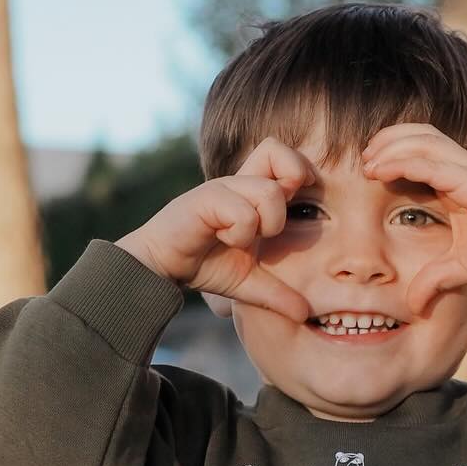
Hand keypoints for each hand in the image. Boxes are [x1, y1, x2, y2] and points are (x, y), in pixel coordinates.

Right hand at [116, 137, 312, 321]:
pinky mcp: (206, 199)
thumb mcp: (249, 283)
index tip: (298, 199)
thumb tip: (304, 314)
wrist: (162, 267)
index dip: (299, 169)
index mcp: (253, 192)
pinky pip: (243, 213)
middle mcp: (240, 182)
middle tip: (272, 222)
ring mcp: (222, 188)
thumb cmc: (205, 266)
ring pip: (268, 192)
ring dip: (263, 224)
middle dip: (289, 188)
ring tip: (241, 239)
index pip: (284, 155)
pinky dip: (239, 234)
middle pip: (276, 151)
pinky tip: (221, 239)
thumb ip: (278, 294)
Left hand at [360, 123, 466, 316]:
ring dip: (392, 145)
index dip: (396, 150)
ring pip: (425, 141)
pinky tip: (381, 169)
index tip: (370, 166)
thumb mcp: (460, 268)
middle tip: (363, 155)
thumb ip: (434, 280)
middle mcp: (465, 169)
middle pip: (422, 136)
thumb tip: (413, 305)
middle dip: (390, 140)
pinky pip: (431, 161)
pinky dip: (403, 160)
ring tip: (367, 160)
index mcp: (461, 182)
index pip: (424, 151)